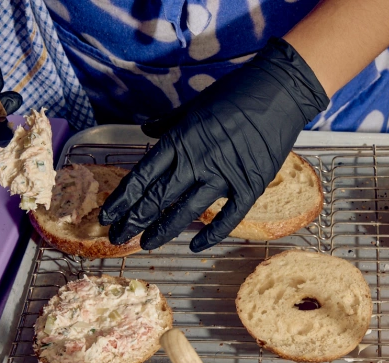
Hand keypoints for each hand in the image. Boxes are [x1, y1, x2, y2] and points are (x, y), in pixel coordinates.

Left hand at [99, 38, 328, 252]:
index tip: (108, 215)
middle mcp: (197, 162)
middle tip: (119, 238)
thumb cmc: (235, 92)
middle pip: (158, 198)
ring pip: (186, 212)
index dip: (123, 200)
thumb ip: (169, 121)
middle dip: (135, 220)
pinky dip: (212, 234)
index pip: (142, 176)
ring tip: (147, 245)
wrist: (280, 91)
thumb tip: (146, 130)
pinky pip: (228, 217)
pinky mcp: (249, 186)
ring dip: (164, 231)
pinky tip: (196, 246)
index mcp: (180, 141)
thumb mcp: (194, 104)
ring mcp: (224, 176)